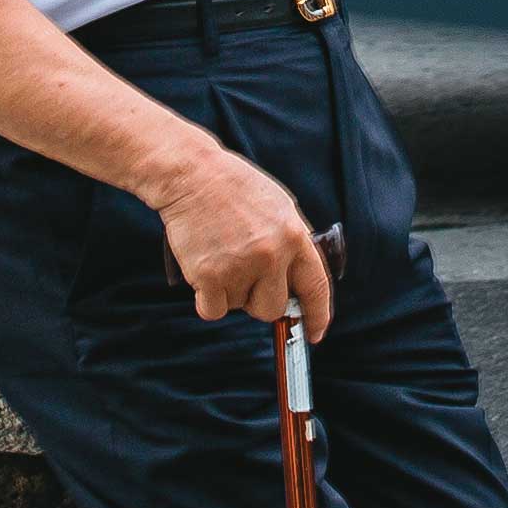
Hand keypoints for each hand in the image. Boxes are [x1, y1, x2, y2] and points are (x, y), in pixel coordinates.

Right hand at [146, 140, 334, 339]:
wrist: (190, 174)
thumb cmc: (232, 187)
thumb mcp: (278, 207)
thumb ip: (291, 243)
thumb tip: (295, 282)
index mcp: (294, 236)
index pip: (315, 287)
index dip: (317, 315)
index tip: (314, 334)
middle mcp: (272, 255)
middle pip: (273, 308)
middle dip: (258, 300)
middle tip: (243, 274)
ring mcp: (241, 267)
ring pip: (239, 307)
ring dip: (229, 292)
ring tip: (220, 254)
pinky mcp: (210, 277)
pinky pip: (213, 310)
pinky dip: (206, 298)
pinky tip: (203, 268)